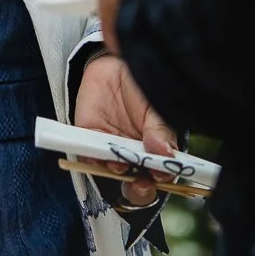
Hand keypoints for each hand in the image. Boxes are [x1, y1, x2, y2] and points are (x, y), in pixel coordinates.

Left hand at [75, 52, 176, 205]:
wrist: (114, 66)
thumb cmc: (142, 87)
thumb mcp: (156, 106)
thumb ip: (160, 130)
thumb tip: (166, 153)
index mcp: (157, 150)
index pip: (162, 174)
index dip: (161, 179)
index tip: (160, 175)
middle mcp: (134, 155)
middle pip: (137, 184)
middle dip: (139, 189)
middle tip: (140, 183)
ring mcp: (111, 150)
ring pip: (112, 172)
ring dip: (115, 171)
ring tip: (118, 163)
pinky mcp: (89, 140)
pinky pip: (88, 156)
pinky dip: (92, 157)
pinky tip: (97, 152)